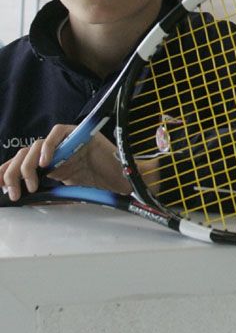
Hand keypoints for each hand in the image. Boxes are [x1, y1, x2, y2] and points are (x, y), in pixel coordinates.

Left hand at [0, 125, 131, 200]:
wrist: (125, 182)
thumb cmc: (102, 188)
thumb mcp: (67, 194)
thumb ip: (49, 194)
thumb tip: (27, 199)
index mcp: (50, 165)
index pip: (20, 163)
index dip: (5, 171)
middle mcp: (54, 152)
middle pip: (23, 155)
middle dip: (12, 173)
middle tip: (14, 192)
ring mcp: (66, 143)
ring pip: (35, 145)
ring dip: (27, 165)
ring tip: (32, 184)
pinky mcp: (79, 134)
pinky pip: (56, 133)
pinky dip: (48, 146)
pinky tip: (46, 163)